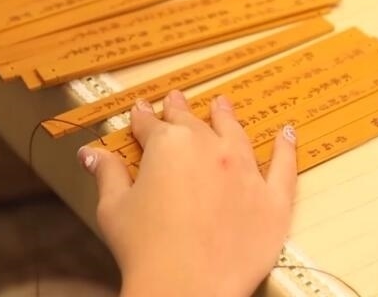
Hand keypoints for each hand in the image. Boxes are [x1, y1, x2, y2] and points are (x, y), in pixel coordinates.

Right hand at [78, 90, 297, 296]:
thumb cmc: (145, 250)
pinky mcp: (272, 200)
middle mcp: (209, 149)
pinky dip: (286, 148)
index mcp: (168, 147)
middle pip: (192, 123)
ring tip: (223, 105)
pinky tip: (286, 134)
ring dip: (227, 117)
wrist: (187, 287)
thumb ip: (107, 174)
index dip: (144, 117)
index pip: (151, 125)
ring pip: (236, 134)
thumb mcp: (114, 208)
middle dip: (181, 110)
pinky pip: (284, 166)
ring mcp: (244, 172)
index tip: (142, 109)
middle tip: (176, 99)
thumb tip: (91, 154)